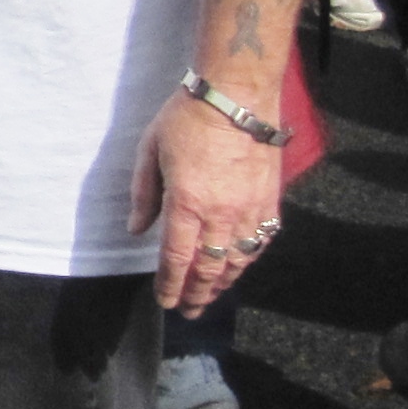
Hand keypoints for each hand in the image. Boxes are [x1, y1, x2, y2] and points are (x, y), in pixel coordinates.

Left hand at [130, 87, 284, 314]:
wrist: (237, 97)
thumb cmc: (186, 119)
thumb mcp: (149, 152)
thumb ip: (144, 194)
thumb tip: (136, 229)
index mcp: (186, 204)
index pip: (176, 258)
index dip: (171, 285)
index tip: (166, 302)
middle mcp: (221, 214)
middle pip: (209, 268)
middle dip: (197, 294)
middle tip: (189, 311)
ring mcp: (250, 209)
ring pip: (238, 260)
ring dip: (224, 283)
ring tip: (212, 296)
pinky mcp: (270, 200)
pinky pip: (261, 240)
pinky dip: (249, 259)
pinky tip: (240, 266)